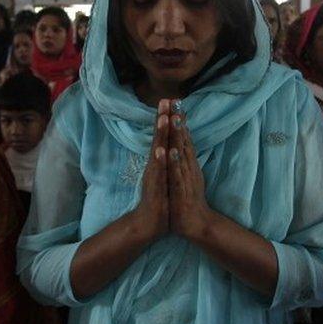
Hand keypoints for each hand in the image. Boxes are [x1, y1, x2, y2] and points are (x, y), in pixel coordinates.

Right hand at [131, 99, 170, 241]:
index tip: (173, 100)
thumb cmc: (161, 198)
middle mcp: (155, 165)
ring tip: (163, 118)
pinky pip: (158, 172)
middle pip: (159, 138)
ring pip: (158, 151)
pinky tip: (161, 150)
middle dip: (162, 119)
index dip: (168, 119)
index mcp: (160, 161)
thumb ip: (168, 159)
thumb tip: (173, 144)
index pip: (165, 136)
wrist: (150, 223)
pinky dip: (160, 161)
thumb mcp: (166, 175)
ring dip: (160, 135)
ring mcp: (154, 175)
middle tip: (165, 100)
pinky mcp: (154, 187)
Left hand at [168, 102, 214, 241]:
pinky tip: (171, 150)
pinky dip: (175, 162)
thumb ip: (184, 159)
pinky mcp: (182, 188)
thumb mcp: (185, 175)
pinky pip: (178, 173)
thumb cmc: (187, 199)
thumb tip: (180, 144)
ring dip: (178, 135)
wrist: (195, 223)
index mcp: (187, 162)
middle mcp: (188, 166)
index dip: (179, 119)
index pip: (183, 136)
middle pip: (184, 139)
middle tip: (175, 101)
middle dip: (179, 120)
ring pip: (182, 152)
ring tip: (175, 118)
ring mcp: (186, 176)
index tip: (175, 101)